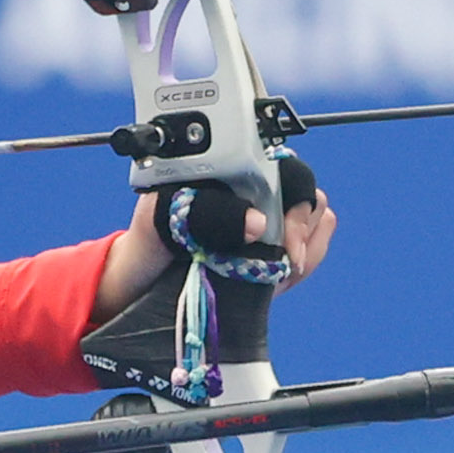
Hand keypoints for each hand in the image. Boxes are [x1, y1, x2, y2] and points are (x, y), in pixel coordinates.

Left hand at [95, 171, 337, 319]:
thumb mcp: (160, 220)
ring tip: (275, 269)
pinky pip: (313, 248)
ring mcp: (266, 220)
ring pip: (317, 219)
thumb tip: (257, 223)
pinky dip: (306, 260)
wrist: (136, 287)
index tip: (272, 233)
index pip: (282, 165)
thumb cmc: (145, 243)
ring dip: (305, 245)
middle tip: (282, 260)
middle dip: (300, 226)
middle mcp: (252, 189)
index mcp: (227, 167)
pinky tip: (281, 274)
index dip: (288, 196)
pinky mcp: (273, 252)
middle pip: (306, 191)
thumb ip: (205, 213)